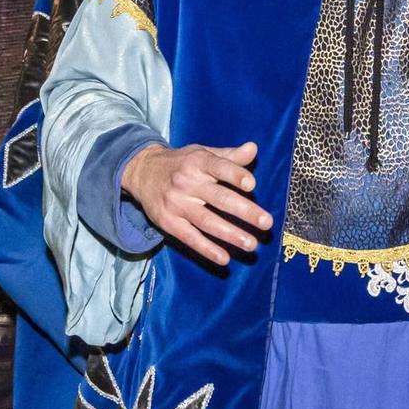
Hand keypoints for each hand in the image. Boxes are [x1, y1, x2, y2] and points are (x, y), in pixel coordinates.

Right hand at [121, 141, 271, 266]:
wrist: (142, 172)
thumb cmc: (182, 163)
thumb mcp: (202, 153)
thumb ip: (229, 156)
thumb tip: (253, 149)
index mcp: (198, 162)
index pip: (218, 167)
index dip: (235, 175)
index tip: (252, 185)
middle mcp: (187, 182)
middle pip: (218, 198)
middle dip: (244, 211)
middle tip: (267, 222)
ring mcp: (177, 204)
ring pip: (206, 221)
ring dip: (230, 234)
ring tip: (252, 244)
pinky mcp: (168, 222)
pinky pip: (189, 237)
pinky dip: (206, 249)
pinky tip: (224, 259)